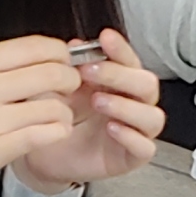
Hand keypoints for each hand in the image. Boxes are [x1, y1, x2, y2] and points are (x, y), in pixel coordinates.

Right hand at [0, 36, 82, 196]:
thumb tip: (47, 57)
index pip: (36, 46)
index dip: (61, 54)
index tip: (64, 62)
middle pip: (51, 72)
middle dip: (71, 79)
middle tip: (69, 87)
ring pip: (54, 106)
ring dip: (64, 110)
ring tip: (55, 114)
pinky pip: (45, 134)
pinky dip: (57, 131)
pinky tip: (49, 132)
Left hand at [16, 28, 164, 189]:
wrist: (43, 157)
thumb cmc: (58, 121)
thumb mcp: (60, 90)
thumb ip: (70, 68)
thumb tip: (76, 44)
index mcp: (119, 85)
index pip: (131, 62)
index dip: (121, 49)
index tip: (105, 38)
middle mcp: (132, 105)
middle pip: (147, 85)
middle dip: (120, 75)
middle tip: (90, 71)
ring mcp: (135, 132)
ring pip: (152, 116)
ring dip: (127, 106)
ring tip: (98, 101)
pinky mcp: (131, 158)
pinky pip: (145, 148)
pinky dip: (131, 137)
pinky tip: (112, 128)